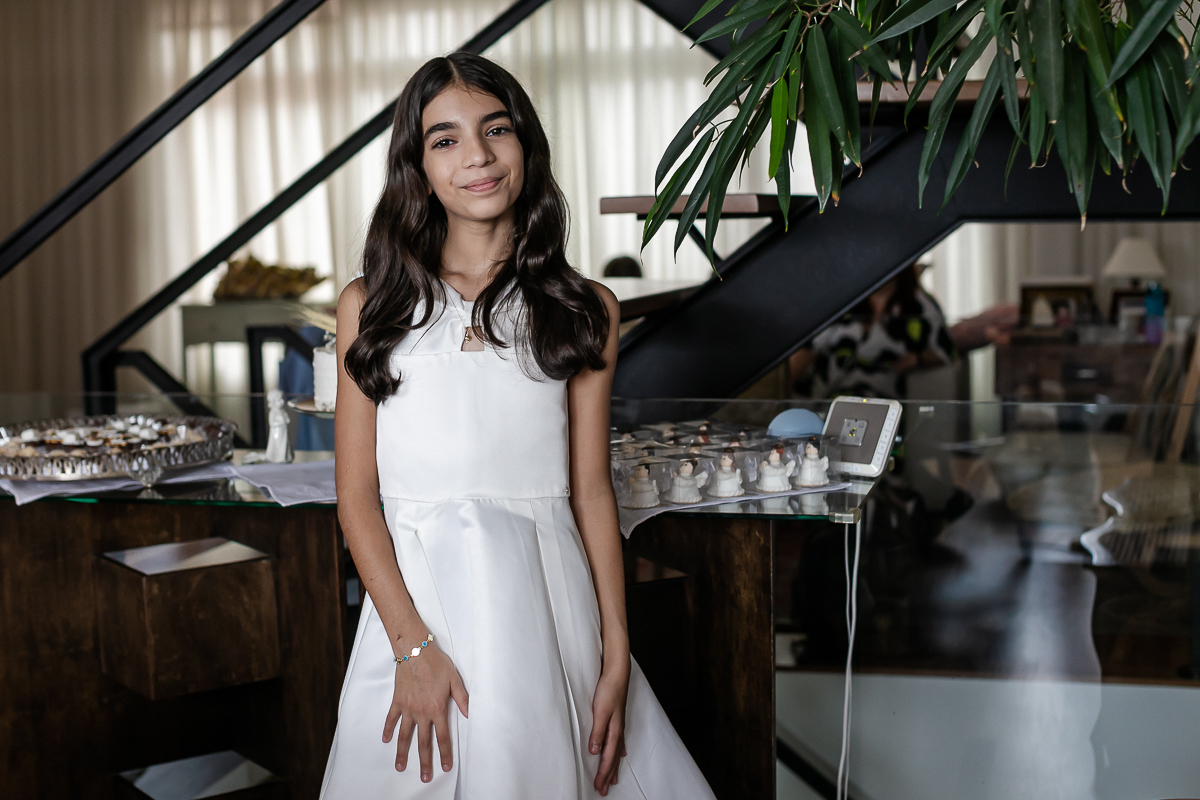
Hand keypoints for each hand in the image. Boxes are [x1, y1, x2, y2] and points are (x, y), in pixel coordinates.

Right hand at [383, 640, 468, 781]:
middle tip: (425, 777)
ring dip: (403, 753)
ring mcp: (407, 708)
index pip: (443, 737)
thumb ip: (462, 699)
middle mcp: (421, 712)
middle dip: (425, 762)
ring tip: (401, 767)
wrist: (415, 650)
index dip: (445, 753)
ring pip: (405, 735)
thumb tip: (471, 715)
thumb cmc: (436, 663)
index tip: (445, 767)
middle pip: (423, 742)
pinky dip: (388, 730)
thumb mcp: (455, 680)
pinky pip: (391, 719)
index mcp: (437, 708)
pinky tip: (386, 740)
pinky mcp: (397, 701)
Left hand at [589, 663, 628, 795]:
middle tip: (604, 790)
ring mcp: (619, 725)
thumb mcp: (600, 712)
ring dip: (613, 766)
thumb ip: (597, 732)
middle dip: (608, 775)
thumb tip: (594, 751)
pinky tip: (621, 754)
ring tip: (613, 779)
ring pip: (617, 751)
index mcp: (614, 731)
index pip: (607, 757)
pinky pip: (619, 741)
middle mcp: (618, 730)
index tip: (599, 787)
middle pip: (613, 758)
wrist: (617, 674)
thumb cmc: (608, 690)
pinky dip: (619, 751)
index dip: (603, 773)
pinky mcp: (617, 719)